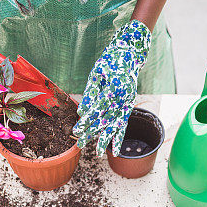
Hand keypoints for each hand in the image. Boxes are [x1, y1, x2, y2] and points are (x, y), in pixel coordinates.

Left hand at [73, 20, 150, 155]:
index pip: (98, 109)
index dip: (87, 121)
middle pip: (106, 119)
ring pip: (116, 125)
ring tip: (97, 153)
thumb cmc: (110, 61)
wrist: (130, 54)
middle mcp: (124, 98)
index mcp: (115, 88)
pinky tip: (115, 151)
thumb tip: (81, 111)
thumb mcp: (97, 73)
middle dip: (92, 132)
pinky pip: (124, 124)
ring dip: (106, 139)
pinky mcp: (129, 106)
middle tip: (79, 143)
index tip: (76, 131)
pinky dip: (119, 137)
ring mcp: (128, 103)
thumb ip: (90, 92)